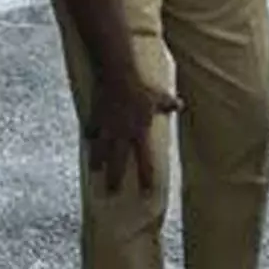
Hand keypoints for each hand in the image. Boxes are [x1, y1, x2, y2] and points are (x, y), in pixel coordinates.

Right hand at [85, 77, 181, 194]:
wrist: (117, 75)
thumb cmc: (141, 86)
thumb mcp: (159, 96)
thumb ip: (168, 104)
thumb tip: (180, 104)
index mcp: (139, 132)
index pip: (145, 161)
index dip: (147, 178)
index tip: (148, 193)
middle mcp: (122, 134)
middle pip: (118, 163)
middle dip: (114, 179)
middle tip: (111, 193)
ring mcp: (106, 128)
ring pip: (100, 151)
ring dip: (98, 162)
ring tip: (94, 170)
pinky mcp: (95, 118)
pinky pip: (91, 130)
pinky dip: (90, 135)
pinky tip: (87, 139)